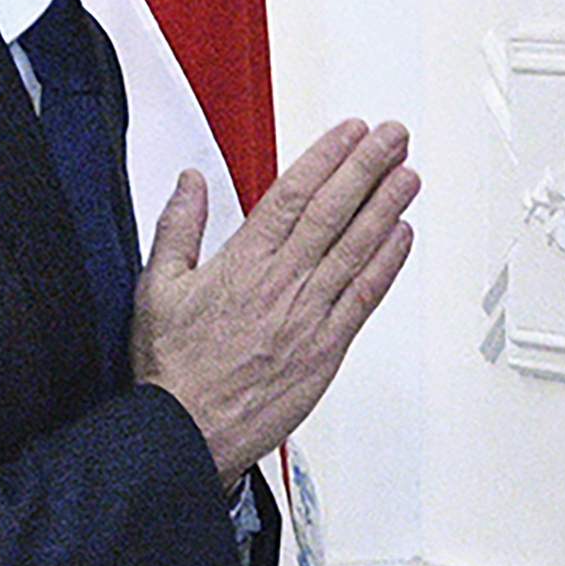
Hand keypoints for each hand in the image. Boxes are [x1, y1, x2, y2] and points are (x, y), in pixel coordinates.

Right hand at [134, 115, 419, 481]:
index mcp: (243, 262)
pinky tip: (402, 237)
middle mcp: (282, 282)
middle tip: (393, 138)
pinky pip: (364, 297)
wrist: (188, 432)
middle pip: (334, 211)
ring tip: (408, 175)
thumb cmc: (175, 371)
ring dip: (387, 207)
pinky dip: (387, 264)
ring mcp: (309, 314)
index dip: (328, 157)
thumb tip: (188, 184)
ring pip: (357, 248)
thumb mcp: (156, 288)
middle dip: (368, 167)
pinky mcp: (326, 348)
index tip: (350, 133)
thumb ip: (178, 228)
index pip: (294, 194)